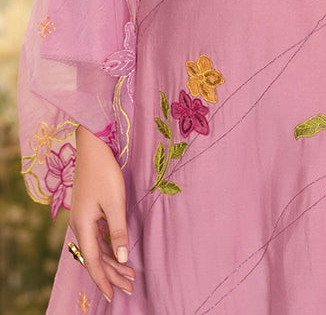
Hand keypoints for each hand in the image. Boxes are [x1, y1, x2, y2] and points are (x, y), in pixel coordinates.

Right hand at [69, 125, 134, 301]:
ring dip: (112, 260)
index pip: (93, 261)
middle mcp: (79, 224)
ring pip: (97, 246)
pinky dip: (109, 246)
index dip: (103, 279)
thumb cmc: (104, 172)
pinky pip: (97, 235)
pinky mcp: (89, 209)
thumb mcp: (115, 203)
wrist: (92, 146)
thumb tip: (122, 258)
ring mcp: (83, 217)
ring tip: (129, 274)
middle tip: (130, 287)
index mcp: (83, 226)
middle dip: (112, 273)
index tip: (114, 296)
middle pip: (95, 256)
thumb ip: (118, 232)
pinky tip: (118, 252)